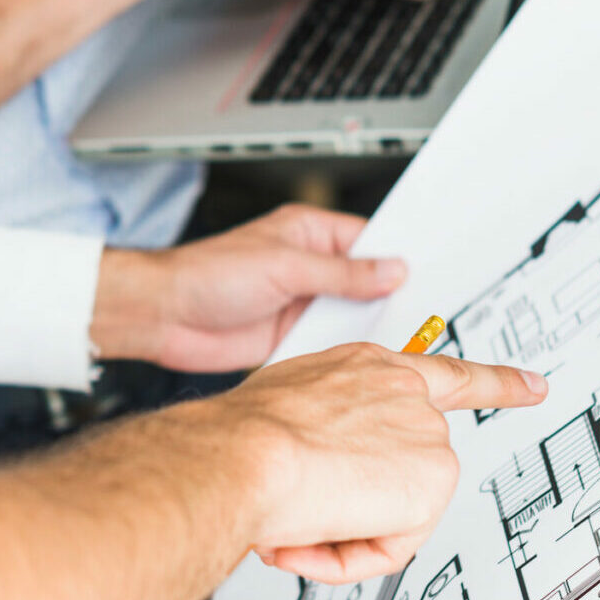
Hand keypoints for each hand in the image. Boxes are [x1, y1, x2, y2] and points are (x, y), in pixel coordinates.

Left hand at [91, 207, 406, 369]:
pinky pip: (333, 346)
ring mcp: (302, 304)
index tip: (437, 273)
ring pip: (354, 317)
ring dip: (374, 330)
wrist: (162, 317)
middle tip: (435, 315)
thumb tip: (391, 270)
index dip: (401, 257)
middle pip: (368, 284)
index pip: (370, 241)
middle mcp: (310, 268)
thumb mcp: (283, 265)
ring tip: (413, 343)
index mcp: (309, 234)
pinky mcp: (293, 339)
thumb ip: (340, 274)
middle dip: (395, 298)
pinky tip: (375, 366)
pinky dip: (351, 355)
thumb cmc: (205, 273)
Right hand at [206, 340, 545, 581]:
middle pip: (410, 471)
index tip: (534, 386)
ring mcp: (425, 435)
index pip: (447, 374)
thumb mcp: (287, 406)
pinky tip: (316, 533)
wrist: (246, 455)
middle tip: (303, 509)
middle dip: (358, 505)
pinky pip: (393, 546)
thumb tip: (326, 477)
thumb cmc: (244, 433)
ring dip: (340, 530)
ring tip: (297, 515)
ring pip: (395, 514)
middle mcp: (405, 392)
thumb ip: (325, 429)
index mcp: (369, 367)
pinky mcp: (432, 481)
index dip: (498, 383)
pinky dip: (349, 555)